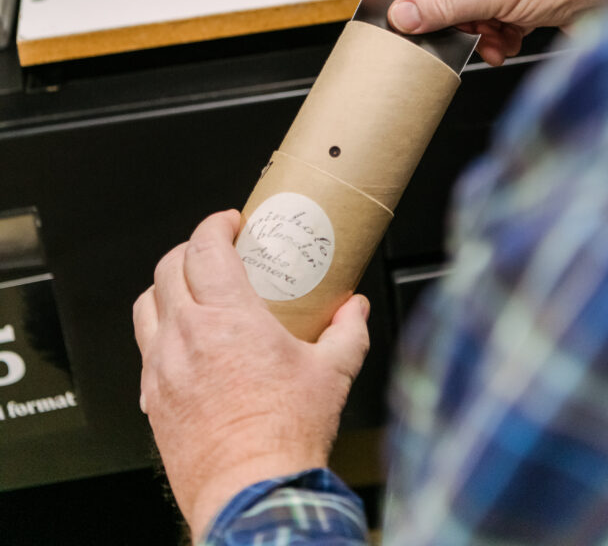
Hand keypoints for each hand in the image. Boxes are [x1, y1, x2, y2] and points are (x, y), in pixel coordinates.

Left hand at [133, 210, 369, 542]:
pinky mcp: (152, 398)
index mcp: (229, 319)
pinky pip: (144, 350)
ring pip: (146, 304)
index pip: (204, 247)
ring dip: (166, 287)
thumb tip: (355, 309)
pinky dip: (159, 333)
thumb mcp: (331, 374)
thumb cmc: (285, 438)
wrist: (253, 494)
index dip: (214, 224)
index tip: (229, 223)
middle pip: (168, 267)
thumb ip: (347, 332)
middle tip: (212, 251)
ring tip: (189, 290)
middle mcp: (187, 336)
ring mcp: (163, 368)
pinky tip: (182, 345)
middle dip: (190, 249)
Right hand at [388, 0, 607, 64]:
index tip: (426, 20)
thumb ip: (438, 5)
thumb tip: (401, 15)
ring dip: (480, 32)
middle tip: (466, 36)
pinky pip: (495, 16)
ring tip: (496, 41)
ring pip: (471, 7)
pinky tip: (512, 41)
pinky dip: (500, 34)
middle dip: (458, 19)